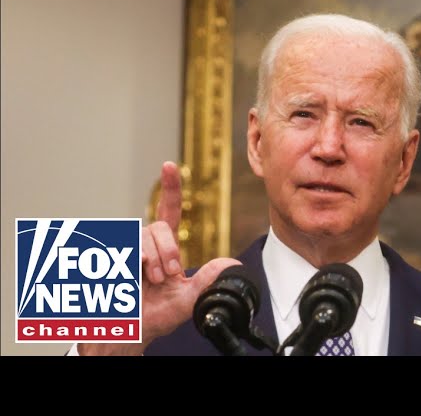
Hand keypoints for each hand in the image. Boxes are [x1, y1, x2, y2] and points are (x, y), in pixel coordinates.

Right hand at [78, 161, 239, 354]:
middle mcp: (146, 243)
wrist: (131, 331)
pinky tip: (134, 279)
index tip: (170, 165)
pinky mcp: (111, 257)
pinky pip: (126, 249)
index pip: (169, 211)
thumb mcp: (189, 299)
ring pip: (144, 237)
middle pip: (158, 226)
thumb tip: (231, 264)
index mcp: (165, 247)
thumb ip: (207, 281)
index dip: (170, 188)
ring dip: (153, 261)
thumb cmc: (157, 316)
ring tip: (153, 281)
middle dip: (168, 250)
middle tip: (169, 275)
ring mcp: (127, 249)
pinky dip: (135, 264)